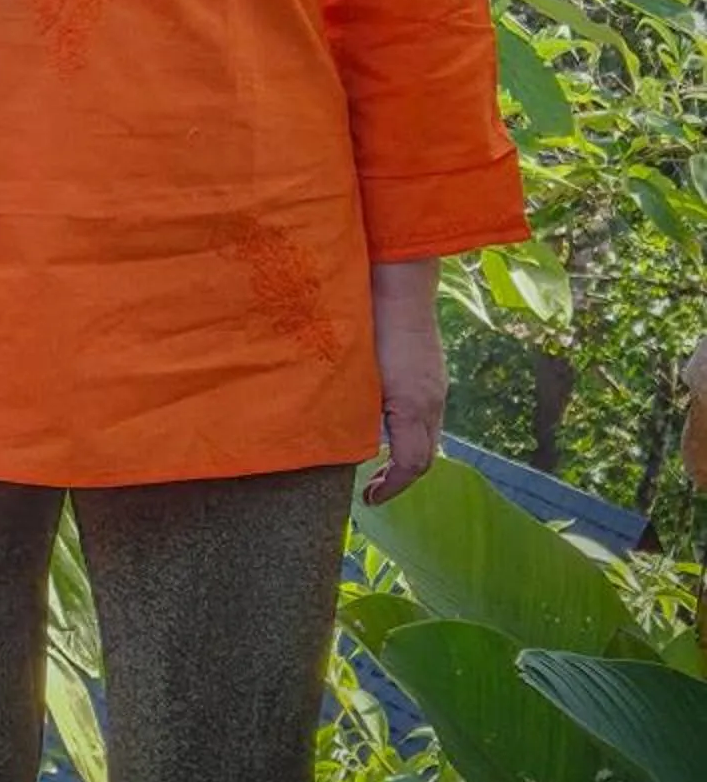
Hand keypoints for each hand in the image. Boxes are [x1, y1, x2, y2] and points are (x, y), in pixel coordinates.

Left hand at [362, 261, 447, 505]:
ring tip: (376, 461)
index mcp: (414, 406)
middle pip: (424, 453)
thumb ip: (352, 409)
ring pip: (427, 433)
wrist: (398, 282)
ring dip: (404, 453)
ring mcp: (435, 385)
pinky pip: (425, 413)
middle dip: (399, 476)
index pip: (412, 464)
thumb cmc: (371, 324)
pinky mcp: (431, 372)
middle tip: (371, 486)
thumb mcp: (356, 373)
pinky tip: (385, 425)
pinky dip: (408, 430)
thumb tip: (344, 443)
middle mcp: (432, 400)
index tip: (369, 499)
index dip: (391, 487)